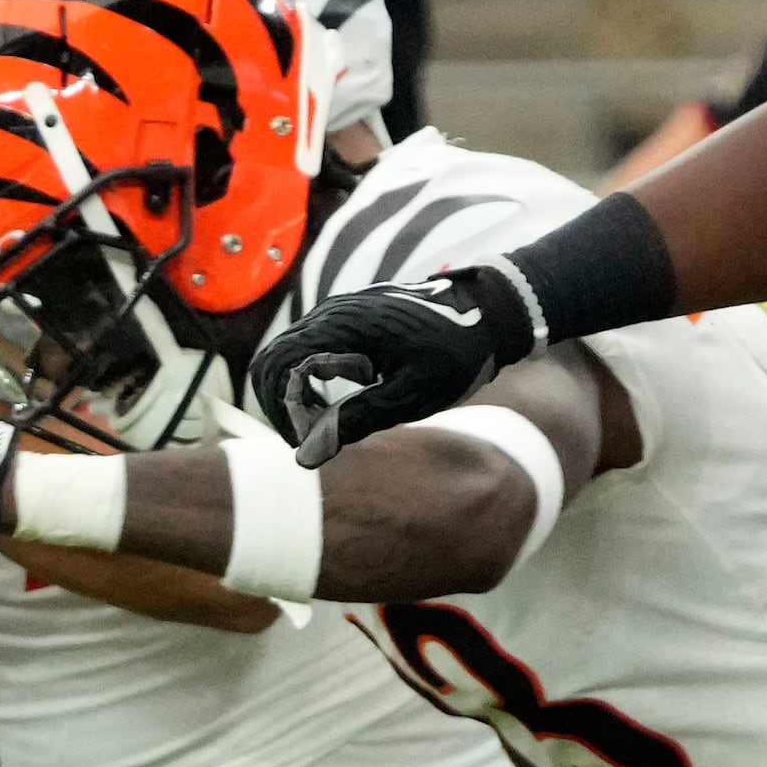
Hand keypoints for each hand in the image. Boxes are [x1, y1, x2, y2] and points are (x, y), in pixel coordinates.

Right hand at [246, 263, 545, 466]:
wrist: (492, 311)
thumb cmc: (458, 352)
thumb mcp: (411, 395)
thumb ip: (355, 420)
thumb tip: (306, 455)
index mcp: (343, 326)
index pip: (277, 365)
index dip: (279, 410)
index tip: (303, 442)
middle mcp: (333, 312)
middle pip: (273, 358)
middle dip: (280, 404)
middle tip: (307, 440)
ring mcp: (339, 312)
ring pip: (288, 354)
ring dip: (294, 394)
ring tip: (322, 426)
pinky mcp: (349, 319)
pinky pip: (309, 348)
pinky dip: (308, 380)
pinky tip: (335, 403)